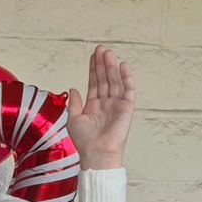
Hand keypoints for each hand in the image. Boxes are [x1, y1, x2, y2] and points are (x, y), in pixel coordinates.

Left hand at [68, 45, 134, 169]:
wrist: (97, 152)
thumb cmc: (85, 141)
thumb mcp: (74, 120)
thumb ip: (74, 103)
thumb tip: (73, 88)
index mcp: (93, 105)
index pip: (94, 83)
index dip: (93, 69)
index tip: (93, 56)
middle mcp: (106, 102)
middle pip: (105, 79)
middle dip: (102, 64)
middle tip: (101, 49)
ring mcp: (117, 103)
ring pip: (114, 81)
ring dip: (111, 67)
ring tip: (108, 53)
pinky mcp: (127, 107)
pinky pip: (128, 89)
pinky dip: (126, 77)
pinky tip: (122, 66)